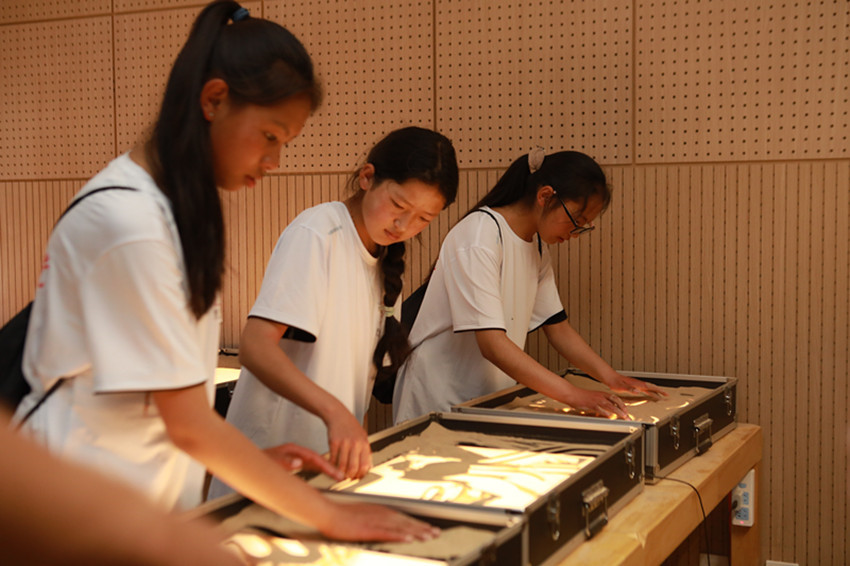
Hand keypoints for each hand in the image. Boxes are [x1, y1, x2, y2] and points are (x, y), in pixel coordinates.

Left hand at [264, 443, 343, 480]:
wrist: (248, 463)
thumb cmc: (260, 461)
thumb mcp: (271, 461)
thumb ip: (285, 462)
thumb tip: (299, 462)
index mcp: (293, 450)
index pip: (313, 457)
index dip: (325, 465)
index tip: (335, 472)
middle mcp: (296, 454)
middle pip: (317, 460)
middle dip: (330, 468)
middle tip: (342, 476)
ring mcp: (296, 459)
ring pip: (314, 465)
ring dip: (326, 471)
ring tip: (338, 477)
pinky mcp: (294, 466)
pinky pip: (309, 469)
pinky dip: (318, 473)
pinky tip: (324, 477)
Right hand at [321, 501, 440, 541]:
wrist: (328, 512)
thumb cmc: (342, 514)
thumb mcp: (363, 514)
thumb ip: (376, 518)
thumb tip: (388, 525)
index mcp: (381, 510)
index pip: (404, 518)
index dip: (418, 523)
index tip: (430, 528)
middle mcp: (381, 514)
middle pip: (406, 522)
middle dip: (422, 528)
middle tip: (436, 533)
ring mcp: (375, 521)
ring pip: (400, 528)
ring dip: (416, 532)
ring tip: (429, 537)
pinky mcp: (368, 529)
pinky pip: (386, 533)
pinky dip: (399, 536)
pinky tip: (408, 539)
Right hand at [326, 411, 371, 478]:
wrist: (338, 414)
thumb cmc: (350, 426)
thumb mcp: (362, 436)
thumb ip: (365, 451)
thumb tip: (367, 467)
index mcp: (364, 444)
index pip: (365, 465)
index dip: (360, 475)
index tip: (356, 478)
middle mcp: (355, 444)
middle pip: (353, 468)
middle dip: (350, 477)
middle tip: (347, 478)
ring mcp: (344, 443)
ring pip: (342, 466)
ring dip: (340, 473)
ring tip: (339, 475)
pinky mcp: (334, 442)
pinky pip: (333, 459)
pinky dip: (332, 465)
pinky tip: (332, 466)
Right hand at [563, 387, 628, 418]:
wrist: (572, 393)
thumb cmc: (581, 396)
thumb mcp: (594, 397)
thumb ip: (601, 402)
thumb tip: (608, 409)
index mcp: (602, 393)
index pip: (615, 398)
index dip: (622, 404)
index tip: (626, 410)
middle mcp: (600, 396)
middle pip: (615, 401)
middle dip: (622, 409)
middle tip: (627, 415)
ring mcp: (596, 400)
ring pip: (609, 405)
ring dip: (617, 411)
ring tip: (623, 416)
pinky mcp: (590, 404)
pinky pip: (600, 409)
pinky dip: (605, 413)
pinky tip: (609, 416)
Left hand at [601, 372, 666, 399]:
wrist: (610, 377)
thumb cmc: (614, 382)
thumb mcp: (621, 387)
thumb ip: (630, 389)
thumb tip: (638, 391)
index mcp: (636, 384)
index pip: (650, 387)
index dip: (658, 391)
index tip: (665, 394)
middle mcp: (638, 383)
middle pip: (651, 387)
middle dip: (659, 391)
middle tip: (666, 395)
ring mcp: (636, 384)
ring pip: (648, 388)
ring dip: (655, 391)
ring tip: (660, 395)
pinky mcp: (633, 385)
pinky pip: (644, 388)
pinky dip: (649, 391)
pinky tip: (649, 393)